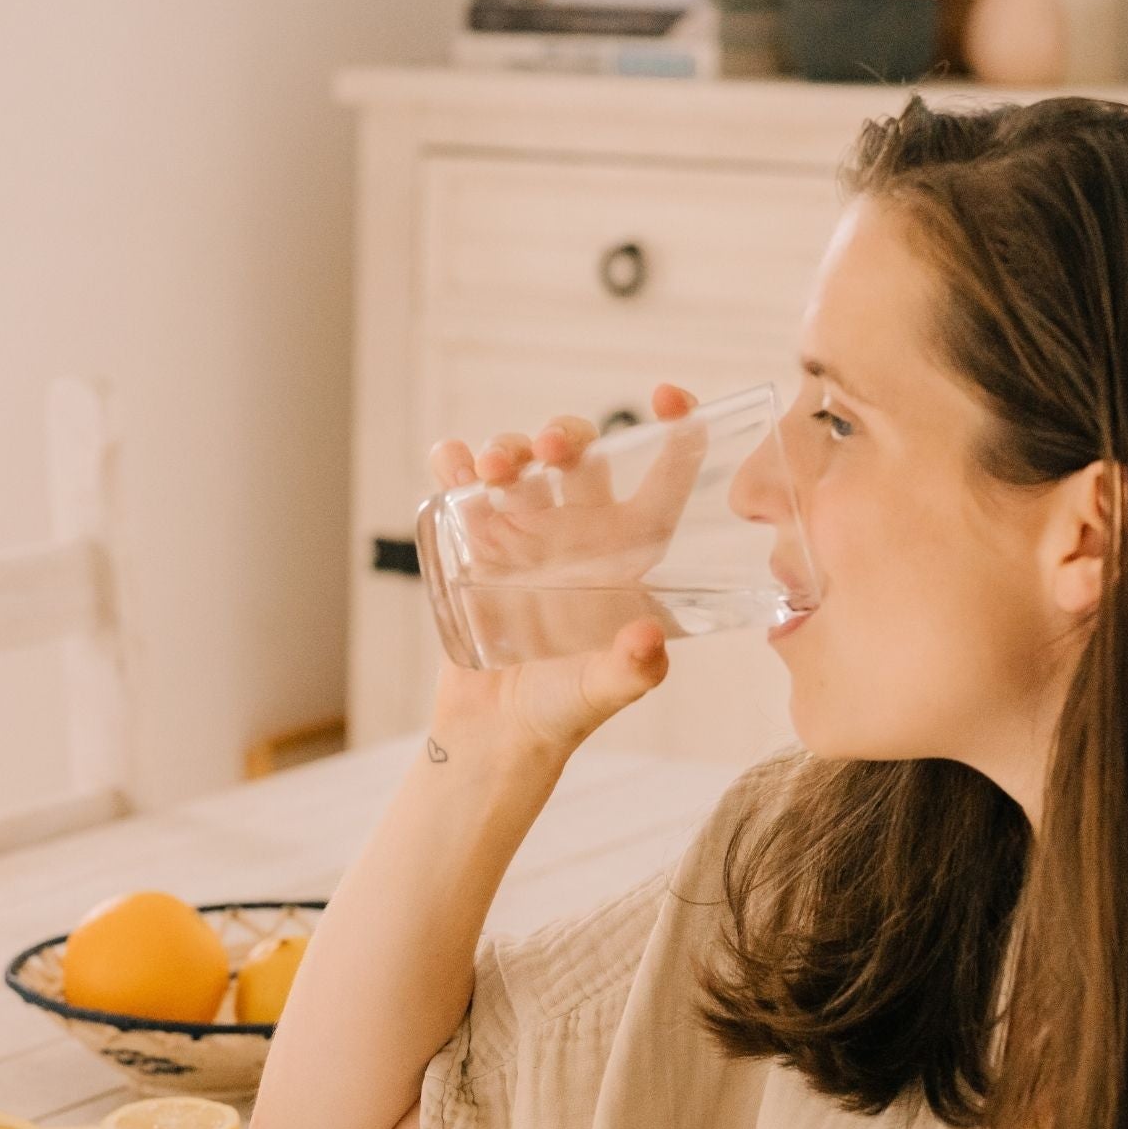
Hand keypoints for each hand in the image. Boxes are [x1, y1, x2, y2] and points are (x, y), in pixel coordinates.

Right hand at [426, 384, 696, 757]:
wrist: (496, 732)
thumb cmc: (563, 710)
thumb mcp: (603, 691)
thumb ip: (632, 670)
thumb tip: (646, 639)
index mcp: (627, 552)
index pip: (662, 480)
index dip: (676, 433)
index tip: (670, 396)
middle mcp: (578, 532)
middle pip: (580, 456)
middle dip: (565, 435)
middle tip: (549, 449)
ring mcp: (523, 532)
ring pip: (519, 462)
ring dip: (505, 449)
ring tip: (489, 470)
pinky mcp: (473, 542)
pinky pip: (462, 486)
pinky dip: (454, 464)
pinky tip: (451, 463)